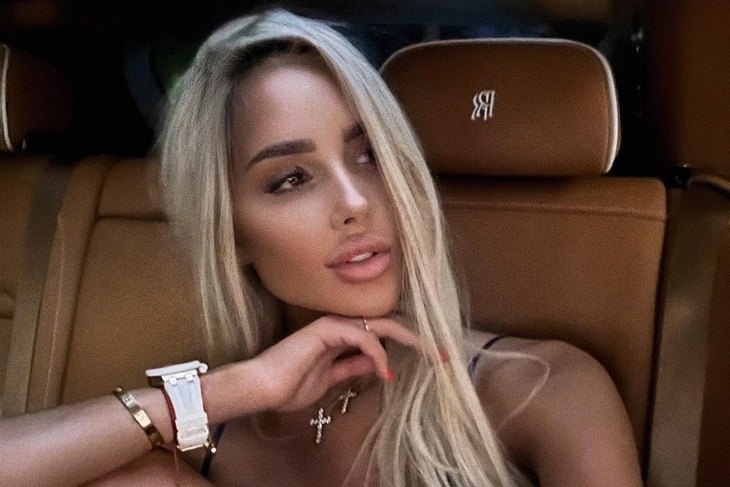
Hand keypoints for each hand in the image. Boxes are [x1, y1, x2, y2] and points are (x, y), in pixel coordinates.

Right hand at [246, 315, 421, 412]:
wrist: (263, 387)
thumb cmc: (290, 385)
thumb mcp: (331, 379)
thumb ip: (353, 368)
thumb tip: (380, 365)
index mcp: (341, 336)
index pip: (382, 333)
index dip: (407, 342)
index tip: (432, 357)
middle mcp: (340, 325)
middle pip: (388, 323)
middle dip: (417, 337)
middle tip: (443, 351)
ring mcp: (333, 325)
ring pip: (380, 324)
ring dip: (408, 339)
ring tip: (429, 355)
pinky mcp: (326, 329)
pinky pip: (362, 336)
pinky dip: (377, 353)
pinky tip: (385, 370)